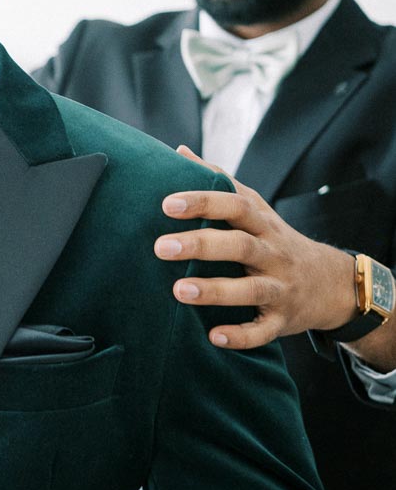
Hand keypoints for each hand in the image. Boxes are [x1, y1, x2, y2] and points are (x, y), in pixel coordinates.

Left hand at [153, 145, 356, 349]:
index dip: (204, 202)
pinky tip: (214, 337)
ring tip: (178, 291)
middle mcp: (272, 252)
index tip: (168, 203)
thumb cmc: (275, 240)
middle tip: (161, 247)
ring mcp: (280, 287)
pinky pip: (263, 330)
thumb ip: (218, 181)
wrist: (330, 283)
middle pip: (239, 244)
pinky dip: (241, 335)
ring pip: (250, 288)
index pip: (235, 204)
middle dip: (201, 244)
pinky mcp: (282, 319)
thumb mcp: (254, 208)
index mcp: (262, 223)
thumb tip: (179, 152)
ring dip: (215, 291)